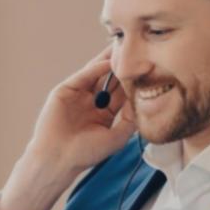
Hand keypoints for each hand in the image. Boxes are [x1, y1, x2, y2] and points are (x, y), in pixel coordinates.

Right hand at [22, 44, 137, 177]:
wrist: (57, 159)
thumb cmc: (85, 154)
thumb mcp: (116, 137)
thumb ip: (130, 118)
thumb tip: (142, 98)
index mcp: (104, 114)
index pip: (122, 93)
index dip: (134, 82)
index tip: (151, 71)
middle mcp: (91, 103)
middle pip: (110, 80)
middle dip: (123, 68)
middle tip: (140, 52)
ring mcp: (78, 96)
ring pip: (96, 74)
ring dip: (110, 62)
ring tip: (124, 49)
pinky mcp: (65, 91)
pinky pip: (83, 76)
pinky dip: (95, 68)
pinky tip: (108, 63)